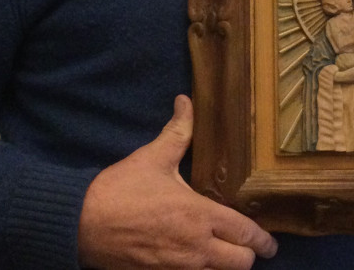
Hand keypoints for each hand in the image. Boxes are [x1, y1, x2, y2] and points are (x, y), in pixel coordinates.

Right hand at [77, 95, 277, 268]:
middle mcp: (196, 249)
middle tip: (244, 244)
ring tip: (221, 254)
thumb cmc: (122, 189)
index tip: (271, 242)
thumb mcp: (154, 156)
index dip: (263, 239)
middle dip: (247, 255)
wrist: (83, 224)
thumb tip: (187, 101)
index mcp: (199, 216)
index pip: (245, 234)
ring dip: (224, 268)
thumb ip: (178, 131)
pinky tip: (196, 262)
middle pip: (241, 265)